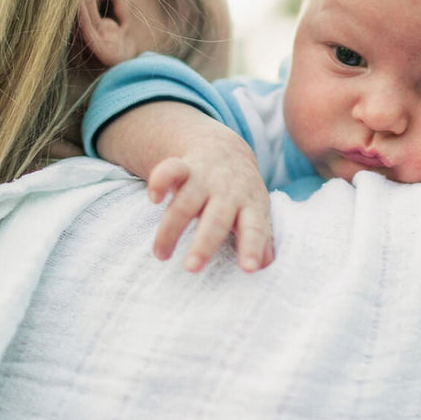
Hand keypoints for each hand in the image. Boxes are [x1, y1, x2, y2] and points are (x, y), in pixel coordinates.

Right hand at [146, 135, 274, 272]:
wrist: (226, 150)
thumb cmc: (241, 194)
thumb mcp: (257, 212)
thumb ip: (261, 238)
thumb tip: (266, 265)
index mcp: (251, 205)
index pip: (255, 229)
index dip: (252, 247)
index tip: (249, 269)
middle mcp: (229, 191)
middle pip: (216, 219)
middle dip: (203, 244)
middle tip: (192, 268)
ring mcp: (206, 178)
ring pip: (185, 203)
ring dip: (170, 229)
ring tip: (161, 254)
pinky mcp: (184, 167)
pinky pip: (171, 170)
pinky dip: (160, 181)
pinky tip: (154, 198)